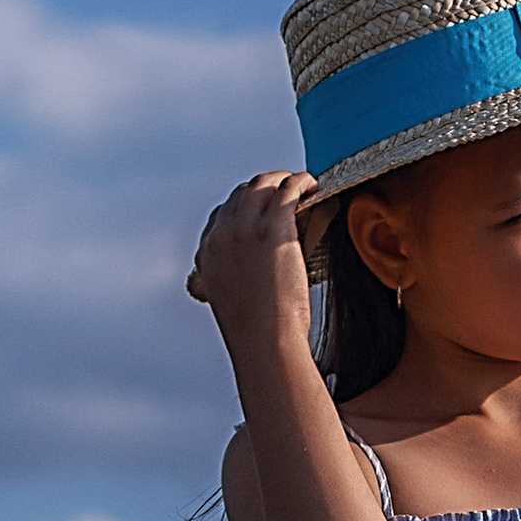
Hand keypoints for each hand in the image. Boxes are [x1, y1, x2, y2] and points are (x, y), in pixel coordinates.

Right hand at [189, 172, 317, 362]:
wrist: (265, 341)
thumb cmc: (258, 333)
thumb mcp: (234, 301)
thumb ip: (238, 279)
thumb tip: (258, 272)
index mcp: (208, 254)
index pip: (223, 215)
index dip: (247, 207)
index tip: (265, 208)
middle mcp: (221, 235)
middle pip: (242, 194)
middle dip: (265, 188)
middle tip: (288, 192)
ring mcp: (244, 228)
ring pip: (263, 184)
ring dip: (283, 179)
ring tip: (303, 185)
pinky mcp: (272, 227)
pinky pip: (286, 190)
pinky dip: (300, 182)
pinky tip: (312, 185)